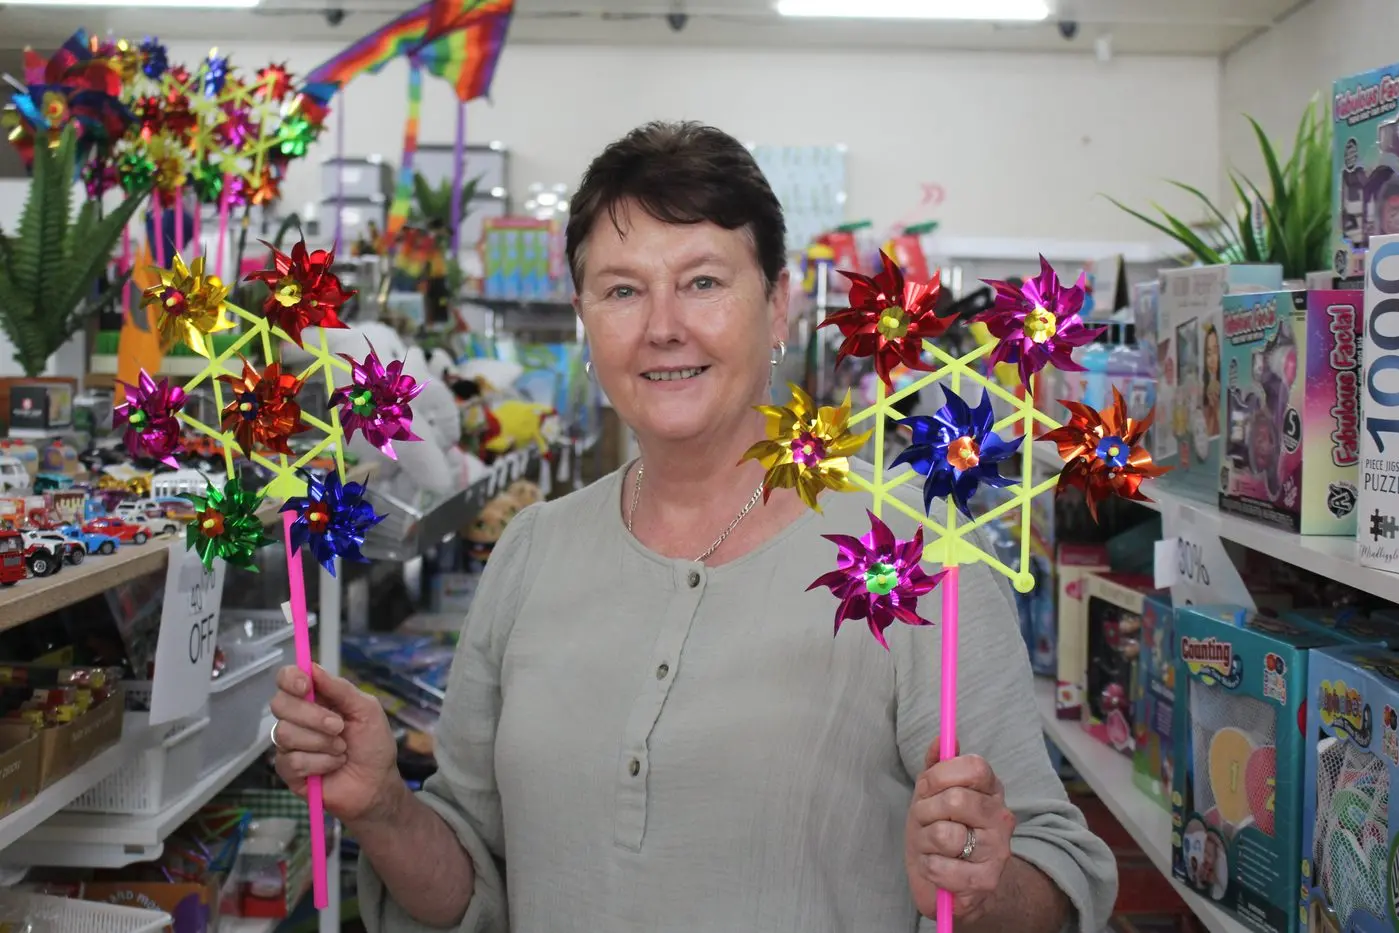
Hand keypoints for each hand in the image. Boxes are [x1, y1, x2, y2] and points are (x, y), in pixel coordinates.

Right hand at [269, 664, 401, 826]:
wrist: (377, 783)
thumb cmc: (373, 744)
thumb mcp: (366, 710)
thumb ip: (340, 689)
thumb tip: (312, 667)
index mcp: (315, 699)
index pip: (286, 679)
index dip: (290, 679)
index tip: (306, 687)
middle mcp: (297, 718)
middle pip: (280, 704)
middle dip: (312, 716)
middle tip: (339, 727)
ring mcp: (290, 745)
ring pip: (285, 733)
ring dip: (321, 742)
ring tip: (342, 750)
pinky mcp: (288, 771)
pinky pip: (292, 760)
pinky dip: (320, 763)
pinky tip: (333, 765)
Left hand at [905, 738, 1015, 922]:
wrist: (956, 884)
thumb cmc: (941, 831)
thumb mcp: (932, 795)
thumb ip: (936, 766)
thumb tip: (941, 740)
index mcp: (991, 790)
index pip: (974, 766)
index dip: (941, 774)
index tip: (929, 787)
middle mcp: (1001, 817)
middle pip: (955, 799)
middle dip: (926, 811)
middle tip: (926, 821)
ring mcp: (997, 851)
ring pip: (944, 834)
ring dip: (924, 842)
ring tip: (932, 847)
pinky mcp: (985, 881)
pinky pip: (941, 867)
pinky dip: (929, 868)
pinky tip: (936, 868)